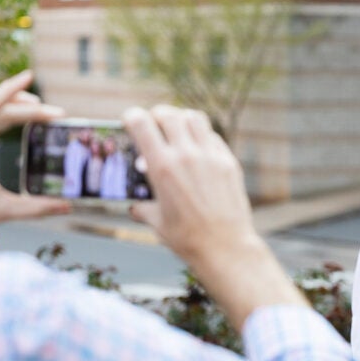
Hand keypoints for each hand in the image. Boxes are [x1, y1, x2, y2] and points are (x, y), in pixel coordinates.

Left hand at [0, 70, 70, 244]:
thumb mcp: (2, 211)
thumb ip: (36, 208)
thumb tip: (67, 207)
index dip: (10, 90)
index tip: (29, 77)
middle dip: (26, 105)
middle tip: (56, 114)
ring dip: (14, 105)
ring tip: (41, 111)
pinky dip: (3, 112)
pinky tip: (20, 119)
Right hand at [125, 105, 304, 329]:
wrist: (225, 247)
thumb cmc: (187, 238)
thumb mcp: (157, 223)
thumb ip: (143, 209)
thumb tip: (134, 207)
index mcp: (162, 166)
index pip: (141, 122)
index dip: (132, 117)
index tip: (130, 122)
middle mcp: (186, 155)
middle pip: (168, 113)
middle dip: (156, 116)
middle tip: (154, 125)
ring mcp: (210, 156)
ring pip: (194, 118)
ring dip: (181, 120)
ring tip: (177, 131)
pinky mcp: (229, 163)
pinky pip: (213, 137)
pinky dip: (202, 136)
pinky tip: (198, 149)